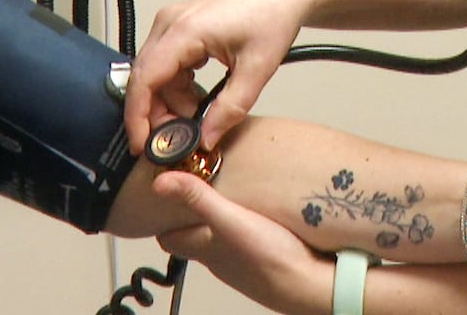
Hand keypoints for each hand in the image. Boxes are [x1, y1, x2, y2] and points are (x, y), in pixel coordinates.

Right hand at [125, 0, 305, 152]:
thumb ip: (229, 109)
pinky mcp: (182, 25)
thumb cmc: (275, 15)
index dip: (138, 116)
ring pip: (156, 72)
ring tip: (201, 114)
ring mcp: (175, 21)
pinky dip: (179, 84)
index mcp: (184, 29)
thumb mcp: (256, 70)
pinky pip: (168, 62)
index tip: (144, 144)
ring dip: (173, 99)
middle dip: (159, 112)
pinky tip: (200, 96)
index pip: (144, 80)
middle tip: (181, 137)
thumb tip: (206, 139)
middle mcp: (171, 21)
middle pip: (146, 78)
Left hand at [154, 172, 333, 313]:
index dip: (163, 218)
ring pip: (220, 240)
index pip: (169, 238)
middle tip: (199, 186)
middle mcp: (219, 257)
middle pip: (193, 238)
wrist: (307, 284)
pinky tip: (260, 213)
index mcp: (204, 247)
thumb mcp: (230, 220)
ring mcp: (241, 261)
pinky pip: (246, 241)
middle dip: (191, 215)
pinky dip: (245, 227)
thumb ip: (198, 200)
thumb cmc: (268, 257)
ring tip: (230, 192)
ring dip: (219, 220)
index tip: (167, 194)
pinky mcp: (263, 259)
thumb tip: (160, 182)